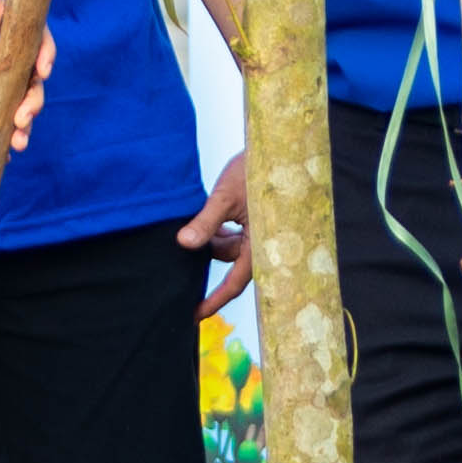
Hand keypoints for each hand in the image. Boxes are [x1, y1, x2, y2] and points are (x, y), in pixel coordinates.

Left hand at [182, 150, 251, 315]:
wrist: (278, 147)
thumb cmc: (255, 169)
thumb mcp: (225, 196)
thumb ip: (205, 222)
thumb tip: (183, 243)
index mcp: (260, 245)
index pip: (234, 282)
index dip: (214, 301)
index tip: (194, 315)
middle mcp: (263, 243)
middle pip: (229, 260)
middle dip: (208, 253)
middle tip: (185, 246)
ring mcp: (260, 231)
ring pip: (230, 246)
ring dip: (214, 238)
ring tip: (199, 219)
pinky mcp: (258, 220)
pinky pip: (236, 234)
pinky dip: (221, 229)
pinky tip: (212, 216)